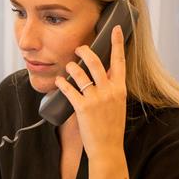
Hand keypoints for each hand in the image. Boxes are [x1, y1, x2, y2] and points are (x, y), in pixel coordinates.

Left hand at [54, 25, 126, 161]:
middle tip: (78, 48)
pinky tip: (58, 81)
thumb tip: (105, 72)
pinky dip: (62, 83)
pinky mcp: (83, 108)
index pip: (120, 61)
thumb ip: (112, 88)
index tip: (116, 29)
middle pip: (96, 62)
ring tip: (68, 66)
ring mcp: (96, 99)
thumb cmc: (111, 127)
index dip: (117, 43)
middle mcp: (109, 91)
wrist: (107, 148)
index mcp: (120, 89)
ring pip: (80, 73)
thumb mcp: (117, 104)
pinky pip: (69, 90)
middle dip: (85, 51)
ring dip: (71, 67)